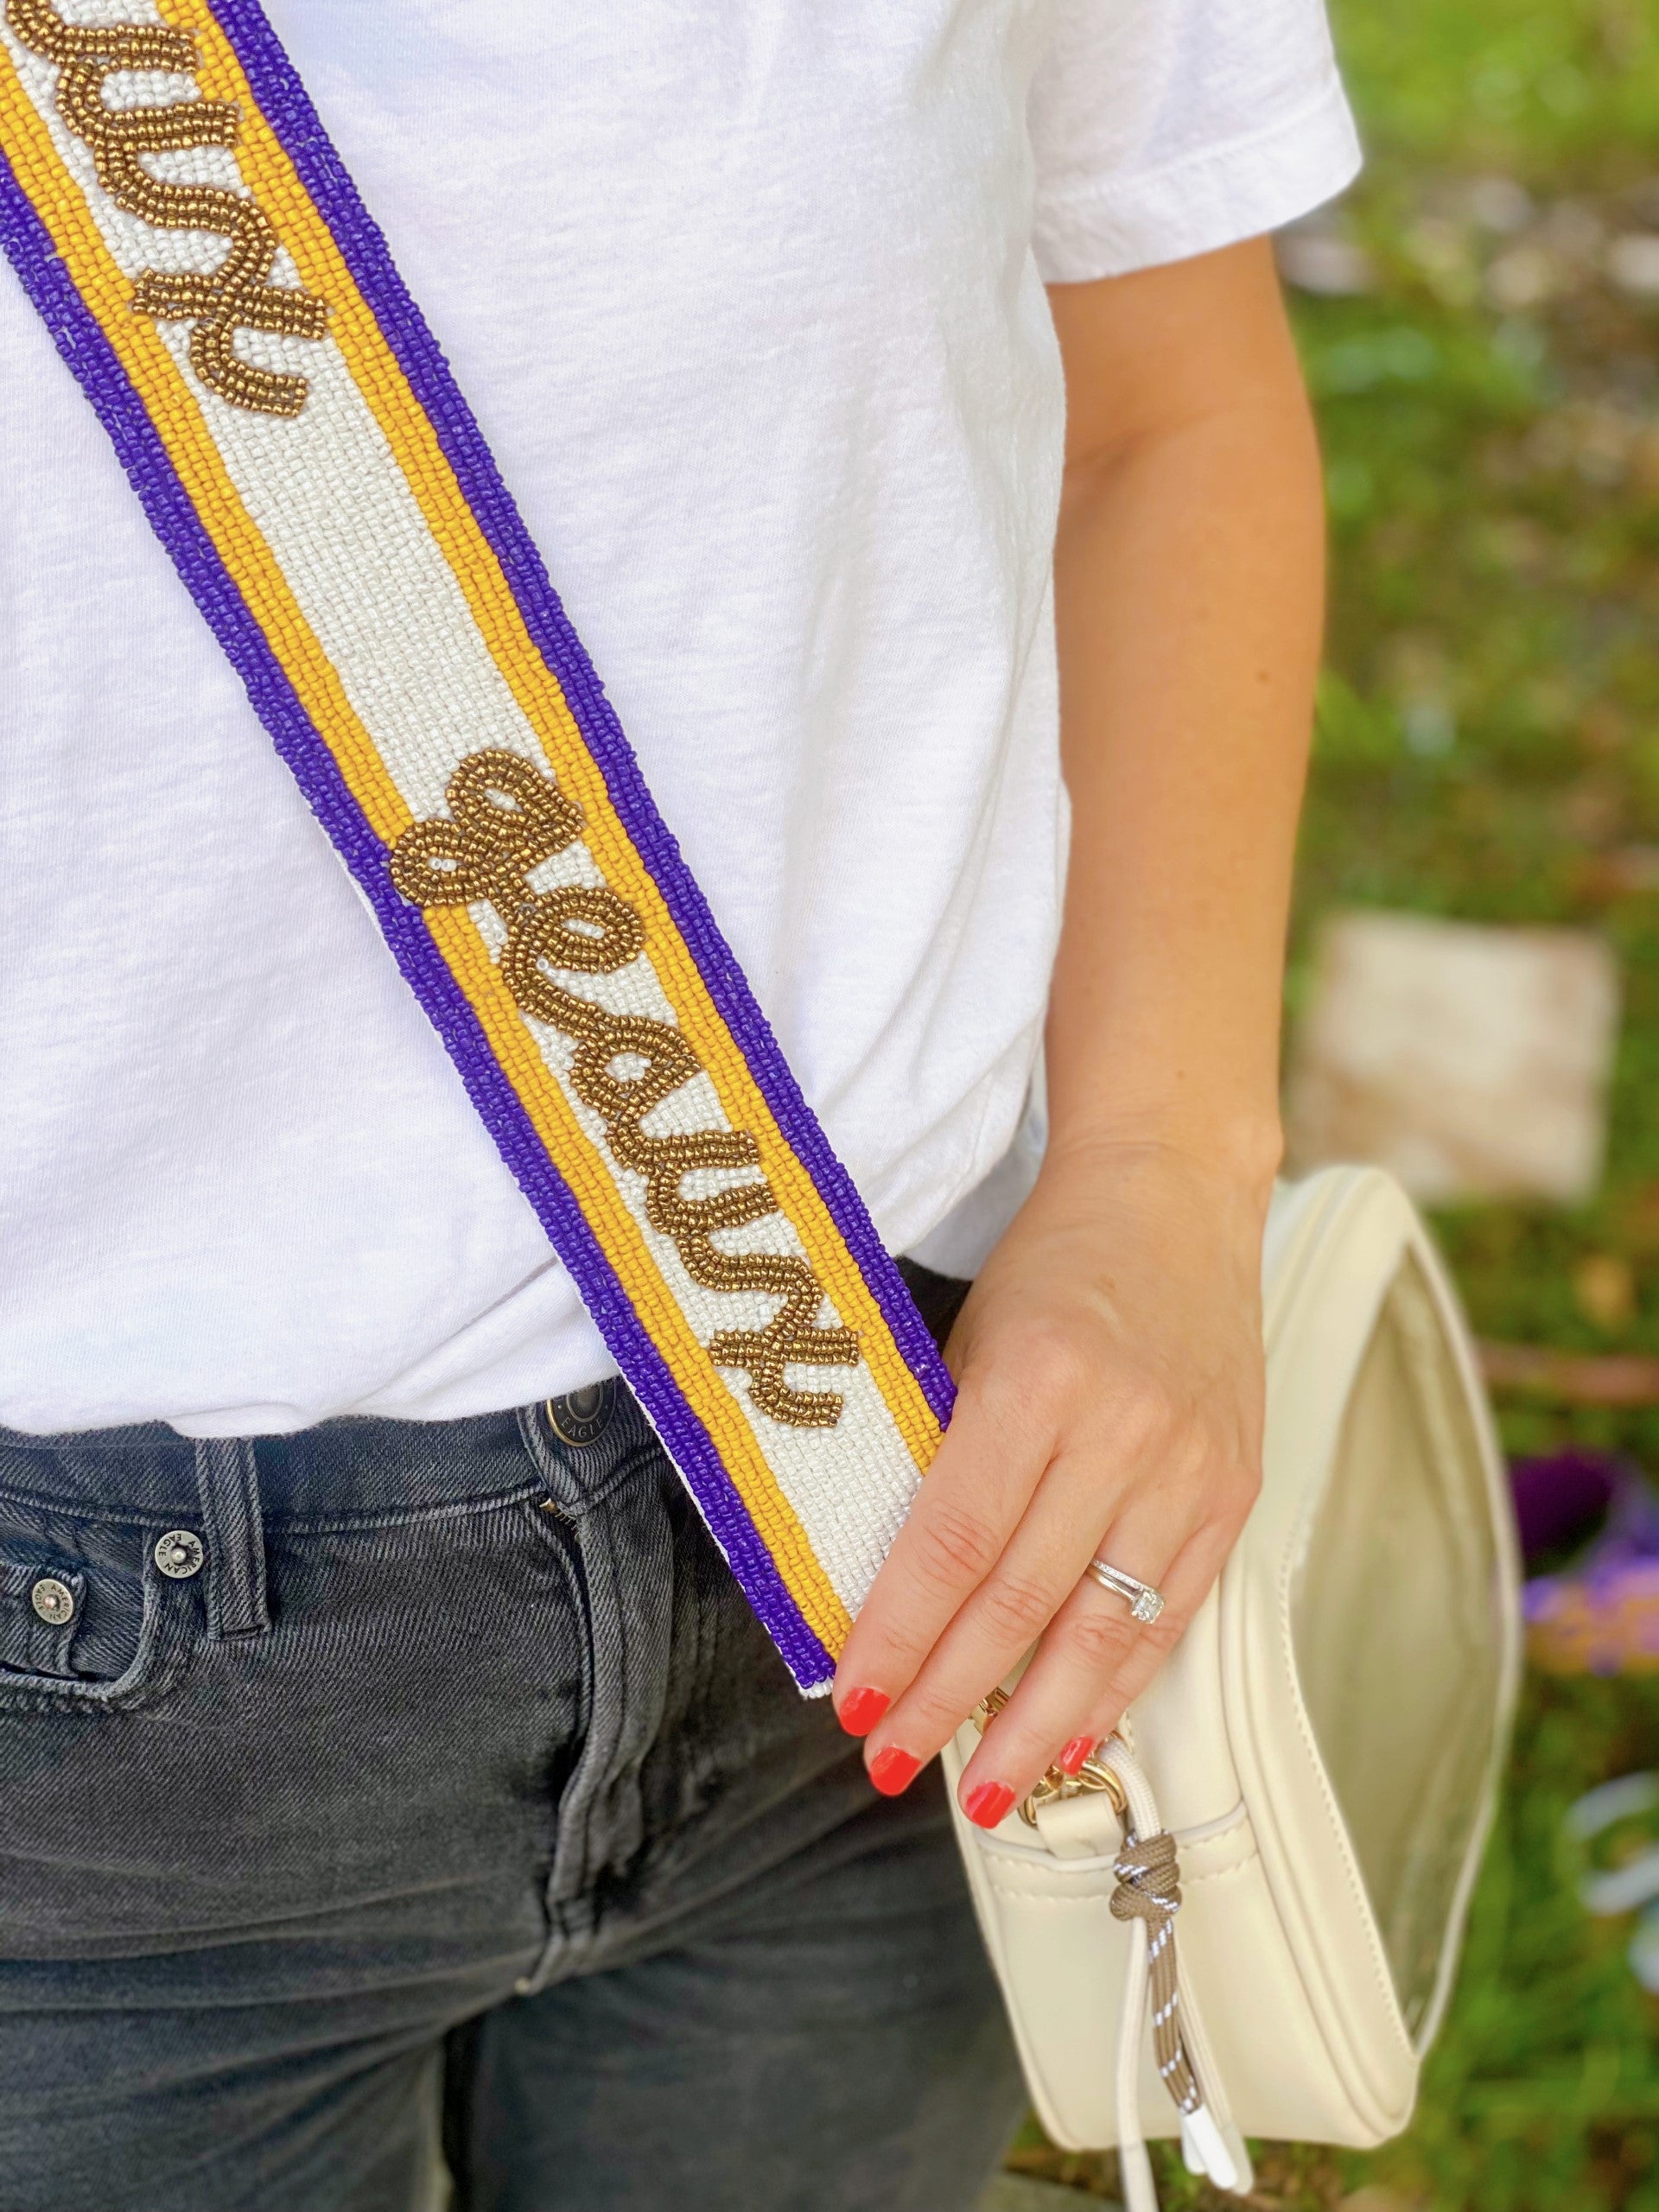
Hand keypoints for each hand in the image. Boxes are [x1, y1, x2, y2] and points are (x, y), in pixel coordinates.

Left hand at [833, 1139, 1269, 1823]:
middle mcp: (1126, 1431)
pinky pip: (1171, 1614)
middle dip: (951, 1700)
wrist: (1175, 1196)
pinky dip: (1119, 1686)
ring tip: (984, 1797)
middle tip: (893, 1764)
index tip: (855, 1700)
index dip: (902, 1634)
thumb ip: (939, 1454)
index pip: (956, 1542)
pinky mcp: (1233, 1491)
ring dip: (1037, 1727)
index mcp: (1041, 1380)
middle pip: (1024, 1602)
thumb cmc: (1053, 1264)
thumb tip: (886, 1590)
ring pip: (1107, 1631)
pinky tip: (1073, 1738)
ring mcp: (1192, 1468)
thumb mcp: (970, 1337)